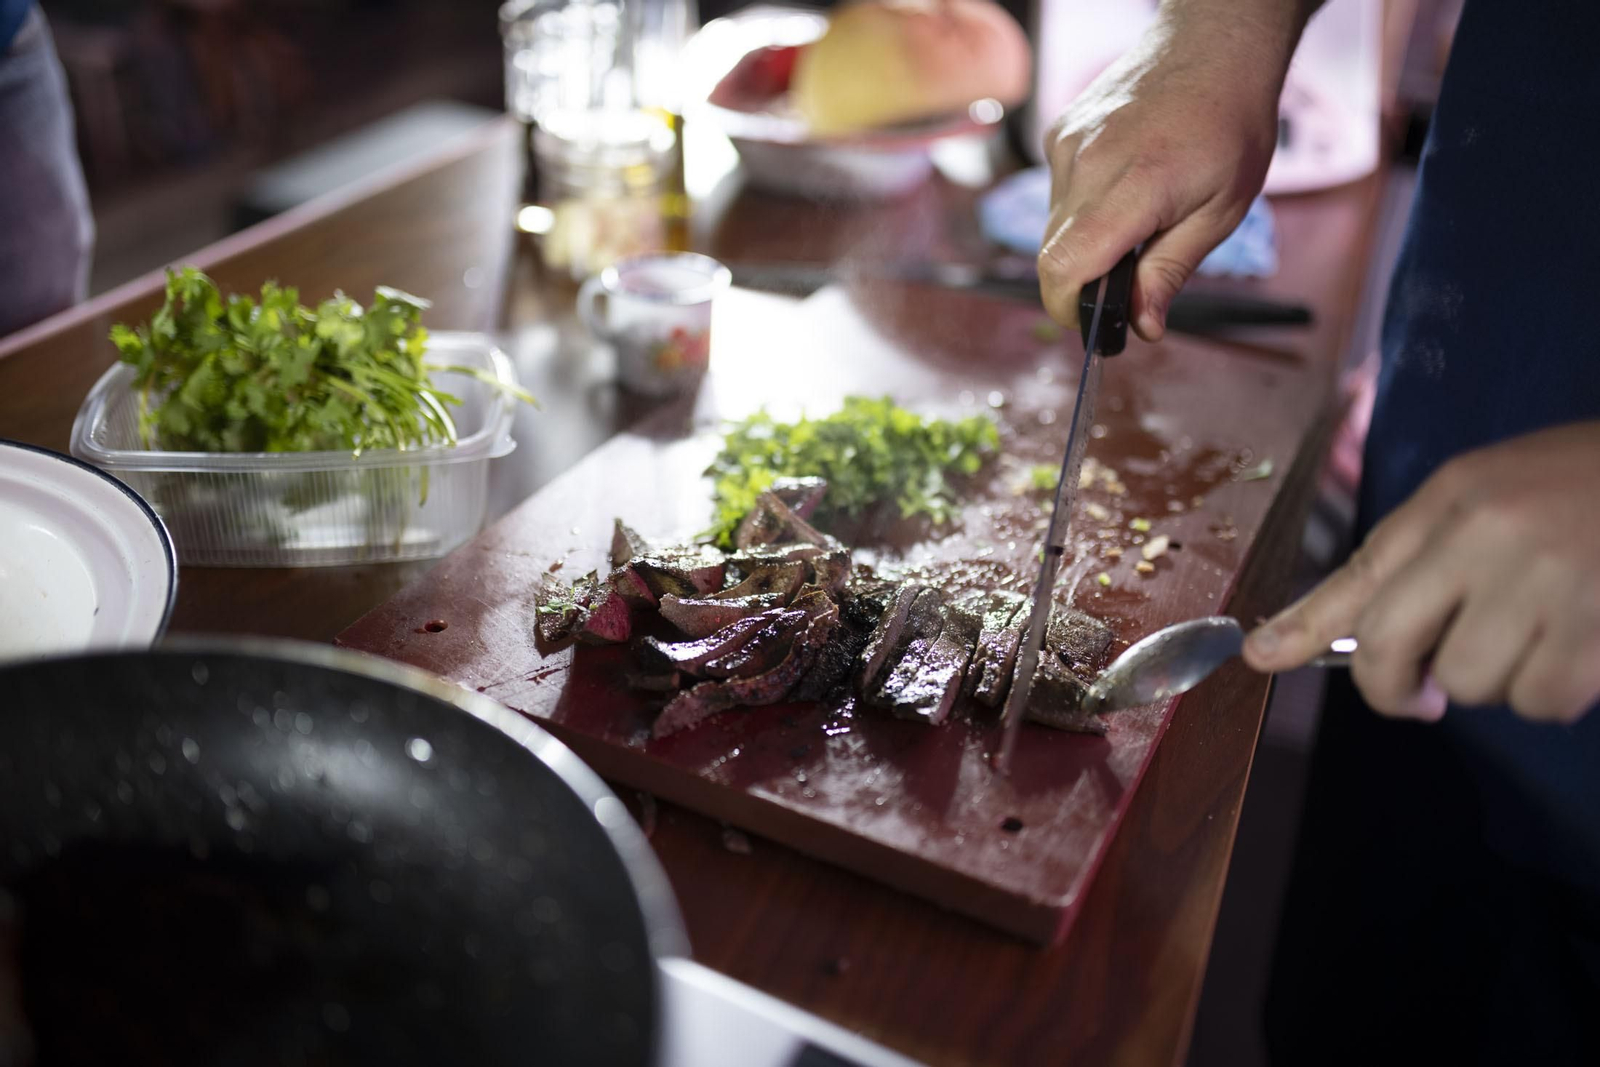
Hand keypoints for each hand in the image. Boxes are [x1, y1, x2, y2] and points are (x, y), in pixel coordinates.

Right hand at [1037, 2, 1309, 337]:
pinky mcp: (1059, 134)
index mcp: (1135, 185)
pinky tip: (1122, 187)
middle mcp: (1088, 162)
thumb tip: (1143, 327)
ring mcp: (1067, 145)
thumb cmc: (1230, 125)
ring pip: (1053, 227)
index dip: (1069, 309)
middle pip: (1052, 255)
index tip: (1092, 324)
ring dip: (1084, 243)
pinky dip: (1081, 209)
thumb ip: (1171, 271)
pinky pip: (1057, 194)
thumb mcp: (1220, 212)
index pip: (1065, 267)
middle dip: (1081, 283)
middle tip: (1125, 282)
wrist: (1214, 47)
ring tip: (1135, 221)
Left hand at [1244, 422, 1599, 723]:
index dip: (1302, 627)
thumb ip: (1414, 557)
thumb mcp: (1489, 494)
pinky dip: (1552, 692)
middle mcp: (1489, 537)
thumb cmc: (1587, 484)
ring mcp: (1546, 584)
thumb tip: (1339, 629)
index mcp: (1456, 500)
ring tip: (1536, 634)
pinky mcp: (1596, 634)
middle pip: (1389, 646)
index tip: (1258, 656)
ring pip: (1466, 684)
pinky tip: (1577, 650)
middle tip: (1417, 692)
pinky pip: (1537, 701)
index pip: (1359, 574)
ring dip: (1494, 680)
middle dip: (1392, 684)